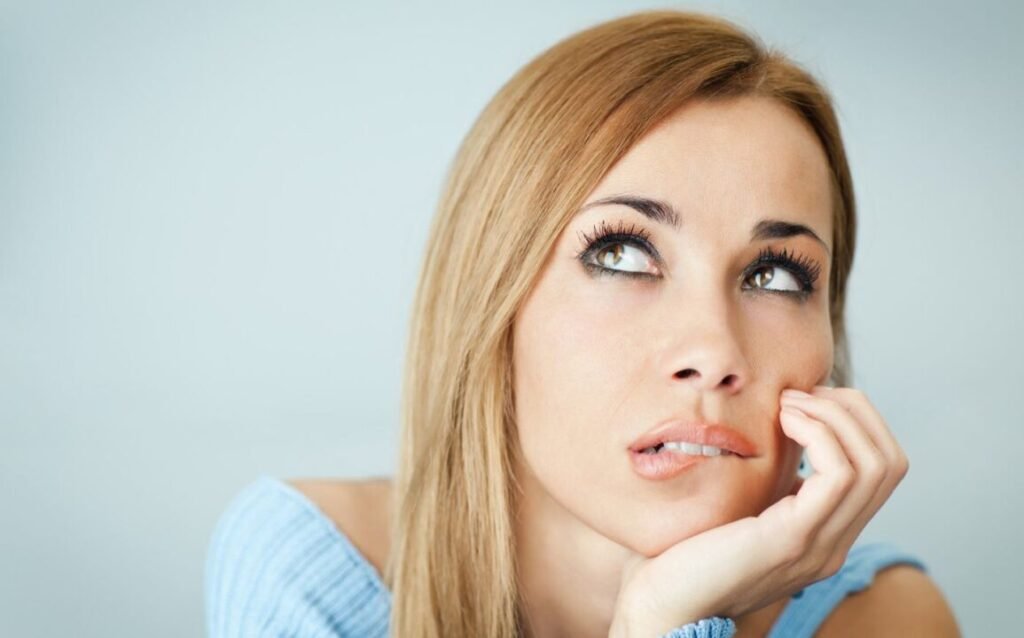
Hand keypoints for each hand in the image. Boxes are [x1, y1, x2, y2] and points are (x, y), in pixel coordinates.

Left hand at [608, 385, 909, 637]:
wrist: (660, 604)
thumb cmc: (683, 551)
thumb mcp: (740, 506)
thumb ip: (768, 480)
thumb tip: (778, 424)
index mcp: (824, 535)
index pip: (882, 469)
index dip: (855, 420)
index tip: (804, 398)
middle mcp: (833, 545)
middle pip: (890, 462)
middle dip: (854, 410)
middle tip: (801, 393)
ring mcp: (818, 546)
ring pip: (875, 465)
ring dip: (835, 416)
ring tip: (789, 402)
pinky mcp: (791, 540)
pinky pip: (839, 476)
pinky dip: (819, 433)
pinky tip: (782, 421)